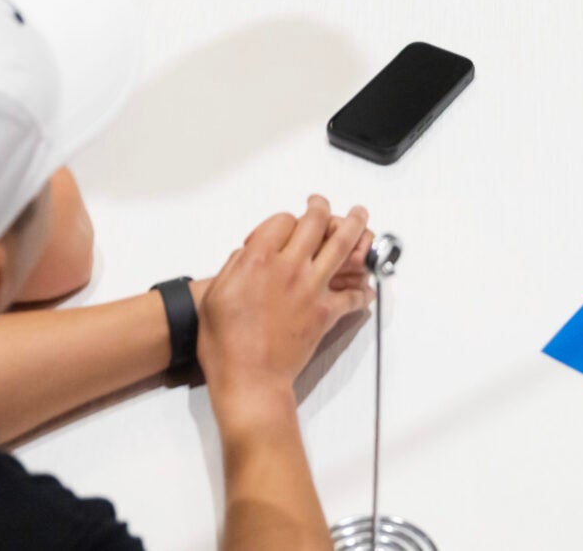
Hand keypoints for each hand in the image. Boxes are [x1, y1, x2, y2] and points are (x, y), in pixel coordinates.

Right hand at [197, 197, 373, 412]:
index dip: (284, 221)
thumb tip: (246, 254)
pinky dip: (361, 292)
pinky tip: (367, 288)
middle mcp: (289, 268)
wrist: (249, 378)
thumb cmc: (226, 345)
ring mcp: (311, 288)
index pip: (281, 221)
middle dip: (321, 208)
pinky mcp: (324, 312)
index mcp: (259, 260)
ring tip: (360, 215)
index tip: (284, 226)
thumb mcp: (215, 297)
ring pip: (341, 248)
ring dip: (354, 227)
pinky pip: (351, 296)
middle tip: (322, 204)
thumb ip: (233, 268)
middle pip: (315, 223)